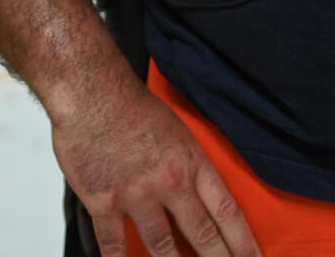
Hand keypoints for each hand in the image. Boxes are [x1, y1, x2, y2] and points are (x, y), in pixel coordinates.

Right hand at [53, 75, 258, 256]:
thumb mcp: (177, 129)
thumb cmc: (131, 104)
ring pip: (161, 246)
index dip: (242, 241)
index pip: (226, 211)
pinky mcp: (104, 203)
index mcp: (191, 162)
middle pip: (202, 234)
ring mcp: (136, 196)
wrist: (92, 93)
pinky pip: (114, 244)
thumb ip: (188, 162)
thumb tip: (200, 189)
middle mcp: (169, 183)